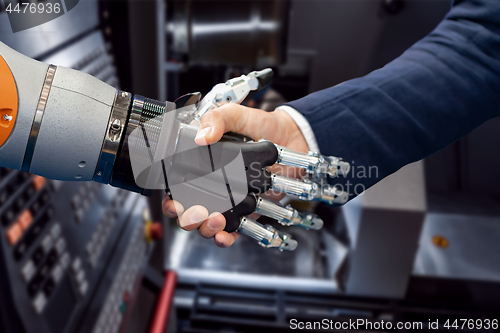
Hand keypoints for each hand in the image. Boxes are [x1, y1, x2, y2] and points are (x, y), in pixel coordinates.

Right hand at [162, 103, 308, 246]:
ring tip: (216, 220)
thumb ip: (218, 119)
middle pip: (187, 211)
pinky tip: (224, 236)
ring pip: (206, 224)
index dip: (170, 197)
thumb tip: (202, 137)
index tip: (174, 201)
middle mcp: (211, 186)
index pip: (176, 186)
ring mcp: (228, 200)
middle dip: (186, 218)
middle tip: (196, 213)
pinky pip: (231, 231)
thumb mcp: (236, 115)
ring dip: (205, 228)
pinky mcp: (246, 212)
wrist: (293, 138)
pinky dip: (224, 238)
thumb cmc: (262, 126)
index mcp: (201, 165)